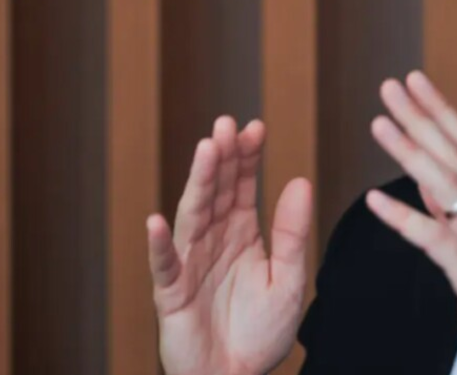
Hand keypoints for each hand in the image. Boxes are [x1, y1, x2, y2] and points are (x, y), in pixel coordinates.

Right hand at [147, 117, 311, 374]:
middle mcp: (213, 241)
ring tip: (205, 150)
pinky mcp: (172, 294)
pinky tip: (155, 222)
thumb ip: (293, 233)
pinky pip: (165, 266)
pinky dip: (160, 245)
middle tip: (226, 124)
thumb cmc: (262, 332)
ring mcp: (190, 264)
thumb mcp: (290, 280)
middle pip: (215, 192)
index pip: (241, 186)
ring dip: (198, 183)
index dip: (247, 157)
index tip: (254, 126)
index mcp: (242, 234)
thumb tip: (300, 181)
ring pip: (192, 216)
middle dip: (221, 158)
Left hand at [365, 72, 456, 374]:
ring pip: (447, 188)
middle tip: (390, 86)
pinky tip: (375, 201)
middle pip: (455, 155)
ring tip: (379, 125)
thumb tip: (427, 181)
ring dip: (411, 152)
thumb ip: (454, 211)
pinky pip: (436, 242)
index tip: (413, 79)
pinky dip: (405, 218)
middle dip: (421, 117)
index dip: (439, 109)